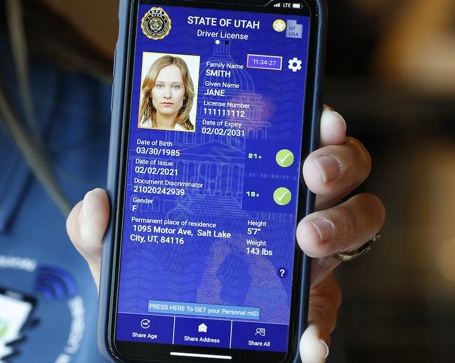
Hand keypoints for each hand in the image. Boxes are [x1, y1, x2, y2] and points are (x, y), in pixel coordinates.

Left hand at [66, 105, 384, 362]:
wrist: (167, 326)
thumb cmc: (157, 269)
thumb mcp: (121, 245)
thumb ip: (97, 226)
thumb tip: (96, 203)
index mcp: (254, 180)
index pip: (296, 137)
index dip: (319, 120)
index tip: (321, 115)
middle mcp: (293, 206)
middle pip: (343, 171)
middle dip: (338, 163)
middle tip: (311, 173)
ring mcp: (309, 253)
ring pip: (358, 223)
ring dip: (343, 225)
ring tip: (309, 240)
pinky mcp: (309, 303)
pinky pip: (330, 311)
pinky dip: (323, 326)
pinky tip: (308, 339)